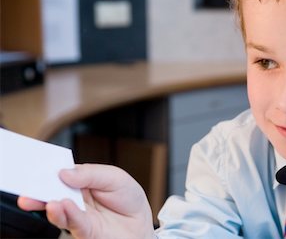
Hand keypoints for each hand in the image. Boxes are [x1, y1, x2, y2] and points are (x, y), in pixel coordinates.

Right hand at [18, 164, 154, 238]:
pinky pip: (74, 223)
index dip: (48, 170)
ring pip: (60, 210)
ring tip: (49, 200)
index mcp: (81, 180)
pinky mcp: (85, 231)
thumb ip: (91, 174)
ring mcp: (78, 215)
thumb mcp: (115, 177)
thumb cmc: (128, 198)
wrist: (142, 223)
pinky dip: (67, 215)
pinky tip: (63, 207)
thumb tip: (64, 172)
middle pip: (54, 192)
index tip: (36, 167)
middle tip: (28, 187)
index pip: (61, 173)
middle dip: (39, 190)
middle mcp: (75, 198)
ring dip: (51, 205)